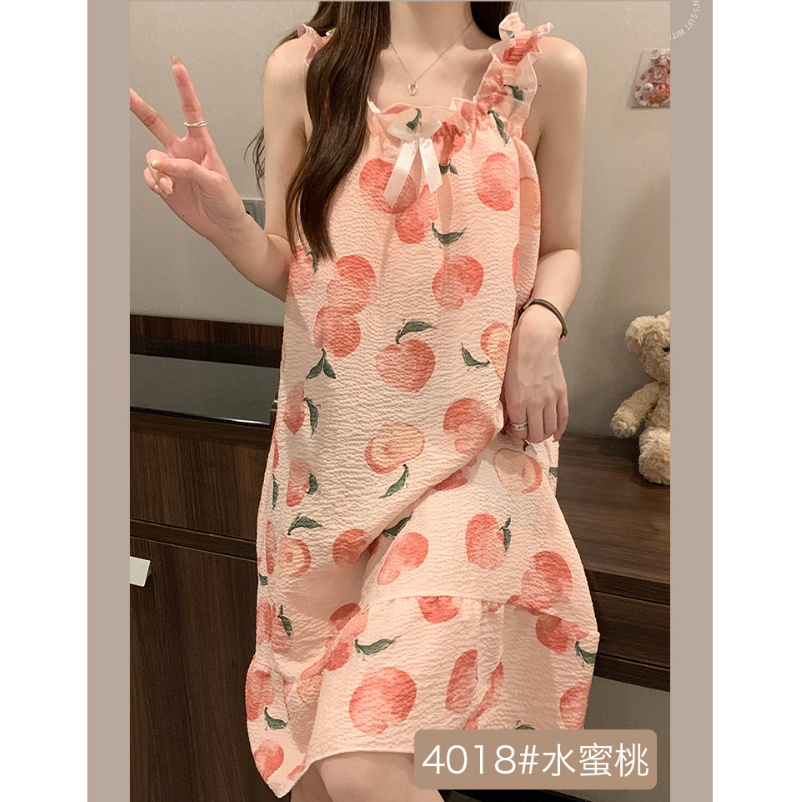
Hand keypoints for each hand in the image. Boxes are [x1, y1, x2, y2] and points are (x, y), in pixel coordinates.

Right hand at [130, 56, 248, 241]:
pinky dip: (155, 183)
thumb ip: (188, 169)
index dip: (184, 88)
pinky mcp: (164, 182)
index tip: (176, 66)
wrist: (222, 226)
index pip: (191, 111)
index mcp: (202, 144)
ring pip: (150, 157)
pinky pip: (149, 176)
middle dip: (139, 107)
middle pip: (156, 123)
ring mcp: (171, 166)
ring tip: (171, 186)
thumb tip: (161, 163)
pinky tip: (167, 191)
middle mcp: (183, 151)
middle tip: (125, 92)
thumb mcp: (215, 181)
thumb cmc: (226, 201)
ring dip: (158, 171)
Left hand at [501, 304, 567, 442]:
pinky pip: (563, 417)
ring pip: (549, 429)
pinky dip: (559, 430)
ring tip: (538, 433)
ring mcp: (550, 398)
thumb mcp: (503, 381)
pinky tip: (555, 436)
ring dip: (543, 435)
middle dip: (529, 437)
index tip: (513, 429)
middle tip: (526, 432)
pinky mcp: (561, 392)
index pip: (518, 430)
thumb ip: (506, 401)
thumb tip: (507, 418)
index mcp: (517, 401)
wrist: (535, 339)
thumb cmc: (514, 356)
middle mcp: (534, 403)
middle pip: (535, 434)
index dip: (515, 433)